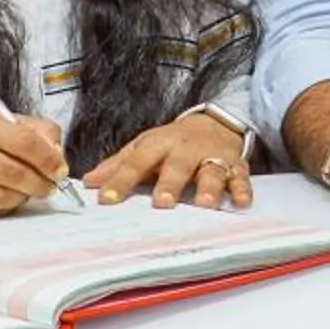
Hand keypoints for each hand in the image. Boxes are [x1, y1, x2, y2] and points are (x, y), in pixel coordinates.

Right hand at [0, 107, 66, 218]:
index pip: (23, 141)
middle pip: (12, 172)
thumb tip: (57, 156)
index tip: (60, 170)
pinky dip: (1, 208)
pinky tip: (3, 200)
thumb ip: (33, 132)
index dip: (48, 159)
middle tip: (49, 187)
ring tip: (26, 193)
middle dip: (39, 184)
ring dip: (21, 198)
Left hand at [83, 111, 252, 210]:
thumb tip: (88, 182)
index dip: (122, 180)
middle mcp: (186, 150)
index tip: (107, 199)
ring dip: (209, 188)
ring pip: (211, 172)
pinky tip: (240, 202)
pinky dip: (242, 189)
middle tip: (162, 203)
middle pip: (177, 166)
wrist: (214, 124)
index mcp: (160, 144)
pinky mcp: (236, 166)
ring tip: (205, 204)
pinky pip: (241, 178)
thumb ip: (118, 165)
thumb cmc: (173, 143)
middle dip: (170, 184)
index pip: (137, 162)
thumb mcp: (144, 147)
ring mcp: (213, 157)